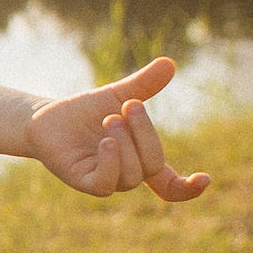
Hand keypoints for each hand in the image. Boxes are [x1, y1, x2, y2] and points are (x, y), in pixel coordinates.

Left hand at [27, 56, 211, 201]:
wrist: (46, 117)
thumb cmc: (83, 112)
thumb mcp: (117, 95)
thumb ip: (144, 85)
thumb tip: (170, 63)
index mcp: (140, 160)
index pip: (169, 185)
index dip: (188, 188)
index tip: (206, 178)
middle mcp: (126, 175)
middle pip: (152, 166)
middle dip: (145, 134)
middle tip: (129, 105)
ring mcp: (106, 181)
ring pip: (132, 176)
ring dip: (126, 144)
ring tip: (110, 118)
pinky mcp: (84, 182)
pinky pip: (105, 184)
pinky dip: (111, 162)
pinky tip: (107, 141)